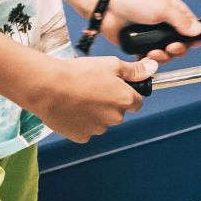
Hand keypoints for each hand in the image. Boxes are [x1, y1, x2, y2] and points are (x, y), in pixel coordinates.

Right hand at [26, 54, 152, 142]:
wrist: (47, 86)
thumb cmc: (78, 73)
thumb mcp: (110, 64)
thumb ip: (134, 70)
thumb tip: (153, 69)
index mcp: (124, 100)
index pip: (136, 102)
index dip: (127, 94)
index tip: (115, 88)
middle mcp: (115, 117)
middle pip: (118, 113)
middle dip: (109, 104)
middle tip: (92, 90)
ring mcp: (98, 129)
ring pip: (102, 122)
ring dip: (95, 114)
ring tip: (78, 98)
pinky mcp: (81, 136)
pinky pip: (85, 130)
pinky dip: (80, 123)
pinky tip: (71, 110)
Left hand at [100, 0, 200, 63]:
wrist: (108, 8)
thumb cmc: (136, 2)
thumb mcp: (163, 8)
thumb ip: (181, 20)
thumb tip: (198, 31)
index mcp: (175, 15)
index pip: (192, 30)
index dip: (193, 39)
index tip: (191, 44)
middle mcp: (166, 28)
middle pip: (181, 45)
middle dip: (178, 50)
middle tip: (171, 47)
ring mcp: (153, 38)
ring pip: (167, 55)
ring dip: (163, 57)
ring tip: (154, 52)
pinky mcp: (140, 47)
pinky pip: (150, 60)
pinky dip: (150, 61)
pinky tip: (146, 56)